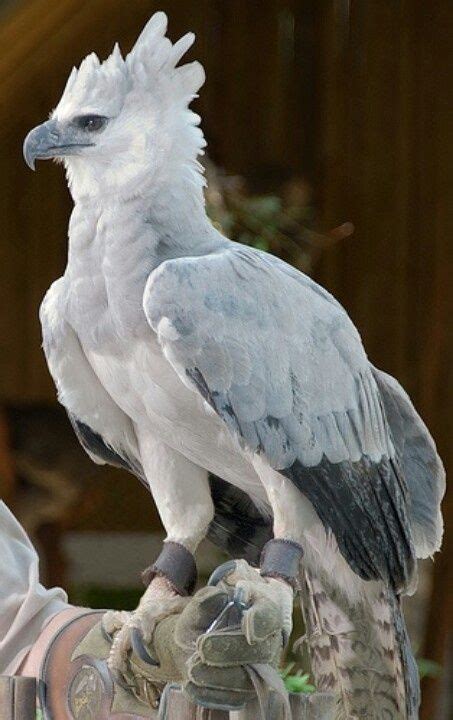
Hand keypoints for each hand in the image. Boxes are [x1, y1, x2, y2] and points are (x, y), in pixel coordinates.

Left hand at [125, 560, 291, 709]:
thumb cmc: (207, 615)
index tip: (248, 625)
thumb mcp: (202, 603)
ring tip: (192, 669)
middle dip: (231, 650)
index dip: (261, 621)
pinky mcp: (246, 691)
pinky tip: (190, 685)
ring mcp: (260, 670)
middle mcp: (268, 642)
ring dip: (219, 676)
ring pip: (248, 680)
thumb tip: (217, 596)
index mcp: (262, 610)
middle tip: (202, 646)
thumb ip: (206, 599)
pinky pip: (233, 699)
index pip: (270, 615)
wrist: (200, 638)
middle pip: (260, 651)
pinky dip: (210, 693)